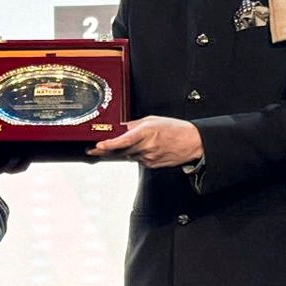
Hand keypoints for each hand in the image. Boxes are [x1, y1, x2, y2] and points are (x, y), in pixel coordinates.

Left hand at [87, 116, 203, 167]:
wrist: (192, 142)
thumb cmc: (175, 129)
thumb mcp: (153, 120)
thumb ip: (134, 124)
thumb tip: (120, 127)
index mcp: (146, 133)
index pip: (124, 140)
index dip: (110, 144)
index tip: (99, 146)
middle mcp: (146, 147)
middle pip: (120, 151)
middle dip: (106, 151)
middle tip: (93, 150)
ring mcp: (149, 158)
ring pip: (128, 156)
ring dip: (122, 152)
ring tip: (126, 145)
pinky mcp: (151, 165)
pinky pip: (137, 160)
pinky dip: (135, 155)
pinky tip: (142, 149)